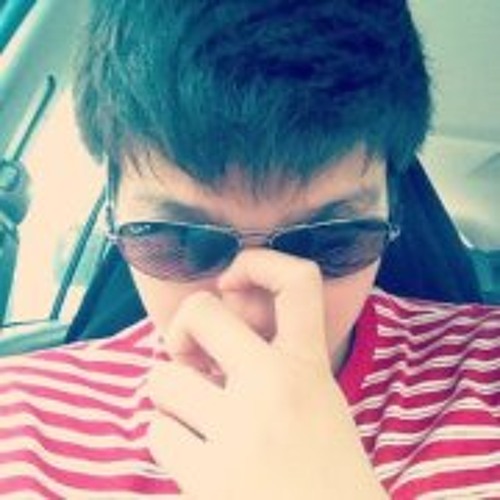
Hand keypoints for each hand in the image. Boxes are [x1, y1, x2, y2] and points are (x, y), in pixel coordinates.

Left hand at [147, 249, 385, 498]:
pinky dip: (170, 438)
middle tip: (190, 355)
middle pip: (200, 311)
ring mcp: (239, 432)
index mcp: (308, 367)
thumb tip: (211, 333)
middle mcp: (274, 387)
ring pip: (162, 377)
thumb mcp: (318, 398)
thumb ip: (277, 359)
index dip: (259, 262)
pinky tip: (196, 454)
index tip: (231, 280)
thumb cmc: (325, 467)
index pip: (297, 281)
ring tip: (196, 416)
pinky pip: (157, 432)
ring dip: (172, 395)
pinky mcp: (208, 480)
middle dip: (184, 327)